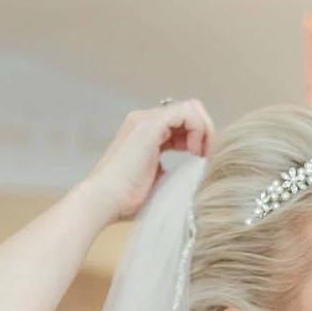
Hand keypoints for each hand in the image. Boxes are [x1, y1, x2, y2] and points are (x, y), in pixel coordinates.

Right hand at [82, 101, 214, 224]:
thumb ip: (174, 173)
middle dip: (205, 132)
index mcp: (145, 135)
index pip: (182, 125)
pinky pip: (187, 112)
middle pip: (188, 113)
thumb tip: (197, 174)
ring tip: (203, 155)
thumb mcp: (158, 184)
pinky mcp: (150, 125)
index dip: (198, 139)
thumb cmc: (125, 201)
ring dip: (205, 130)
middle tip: (208, 157)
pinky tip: (194, 151)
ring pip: (191, 108)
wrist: (102, 202)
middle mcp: (144, 121)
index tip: (204, 162)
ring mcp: (146, 120)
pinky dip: (199, 129)